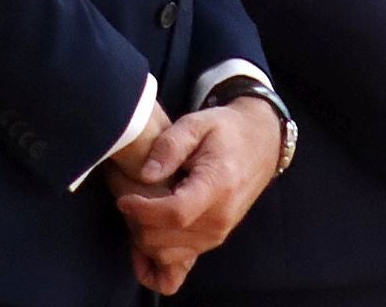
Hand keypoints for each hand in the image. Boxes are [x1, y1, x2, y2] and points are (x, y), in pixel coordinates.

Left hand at [111, 99, 281, 292]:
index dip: (143, 210)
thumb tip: (145, 174)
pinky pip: (178, 261)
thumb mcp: (197, 123)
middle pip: (166, 240)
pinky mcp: (213, 240)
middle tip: (127, 199)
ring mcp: (218, 234)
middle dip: (138, 223)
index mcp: (218, 186)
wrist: (261, 144)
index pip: (175, 213)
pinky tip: (145, 236)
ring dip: (144, 238)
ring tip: (138, 210)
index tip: (124, 198)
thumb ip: (170, 145)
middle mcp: (220, 218)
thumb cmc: (227, 131)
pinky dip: (156, 255)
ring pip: (168, 254)